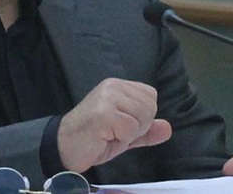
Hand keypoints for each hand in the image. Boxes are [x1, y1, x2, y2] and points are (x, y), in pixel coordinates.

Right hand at [57, 78, 171, 172]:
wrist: (65, 146)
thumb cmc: (94, 138)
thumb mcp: (125, 134)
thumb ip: (146, 130)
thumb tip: (168, 128)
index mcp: (118, 85)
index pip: (150, 95)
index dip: (143, 116)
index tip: (121, 124)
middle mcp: (113, 86)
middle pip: (150, 105)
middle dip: (138, 126)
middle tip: (115, 132)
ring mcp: (108, 97)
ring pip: (143, 116)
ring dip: (130, 133)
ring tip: (110, 134)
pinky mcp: (104, 113)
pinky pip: (131, 128)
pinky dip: (122, 138)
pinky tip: (105, 137)